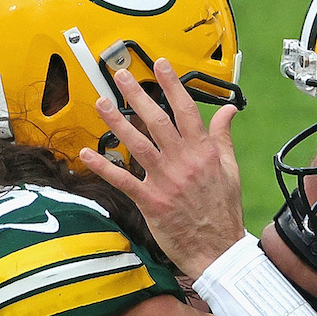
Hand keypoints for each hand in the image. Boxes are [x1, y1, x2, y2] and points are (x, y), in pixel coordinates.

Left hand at [79, 59, 244, 278]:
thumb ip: (223, 137)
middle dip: (137, 95)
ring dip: (117, 123)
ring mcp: (166, 181)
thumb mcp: (230, 169)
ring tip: (101, 103)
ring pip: (137, 145)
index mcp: (203, 152)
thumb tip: (229, 112)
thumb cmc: (223, 211)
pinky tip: (86, 153)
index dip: (172, 85)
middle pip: (157, 121)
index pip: (186, 110)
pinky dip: (104, 166)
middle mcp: (183, 162)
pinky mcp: (151, 202)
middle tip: (121, 76)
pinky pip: (123, 180)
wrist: (219, 249)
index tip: (160, 65)